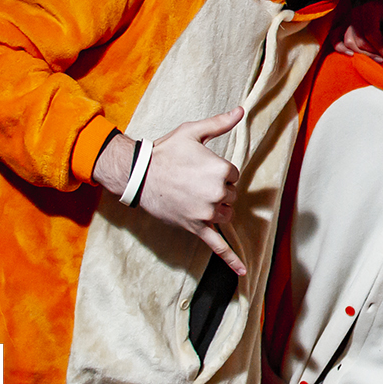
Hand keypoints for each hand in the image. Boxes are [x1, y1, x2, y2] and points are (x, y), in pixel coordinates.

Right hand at [96, 108, 247, 273]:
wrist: (139, 175)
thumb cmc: (167, 151)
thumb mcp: (193, 132)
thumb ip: (220, 123)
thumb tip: (241, 110)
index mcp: (220, 170)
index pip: (233, 175)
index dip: (218, 170)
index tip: (199, 167)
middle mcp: (217, 193)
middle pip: (231, 195)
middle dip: (217, 189)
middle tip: (194, 181)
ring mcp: (207, 213)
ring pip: (226, 214)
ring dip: (217, 208)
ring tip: (195, 197)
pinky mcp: (196, 228)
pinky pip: (217, 246)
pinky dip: (231, 260)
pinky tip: (243, 273)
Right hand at [333, 0, 382, 62]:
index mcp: (370, 9)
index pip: (371, 33)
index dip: (380, 48)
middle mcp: (356, 13)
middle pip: (359, 40)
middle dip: (372, 53)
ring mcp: (348, 19)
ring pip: (348, 42)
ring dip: (362, 53)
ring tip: (376, 58)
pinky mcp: (343, 25)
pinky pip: (335, 38)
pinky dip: (341, 48)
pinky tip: (351, 55)